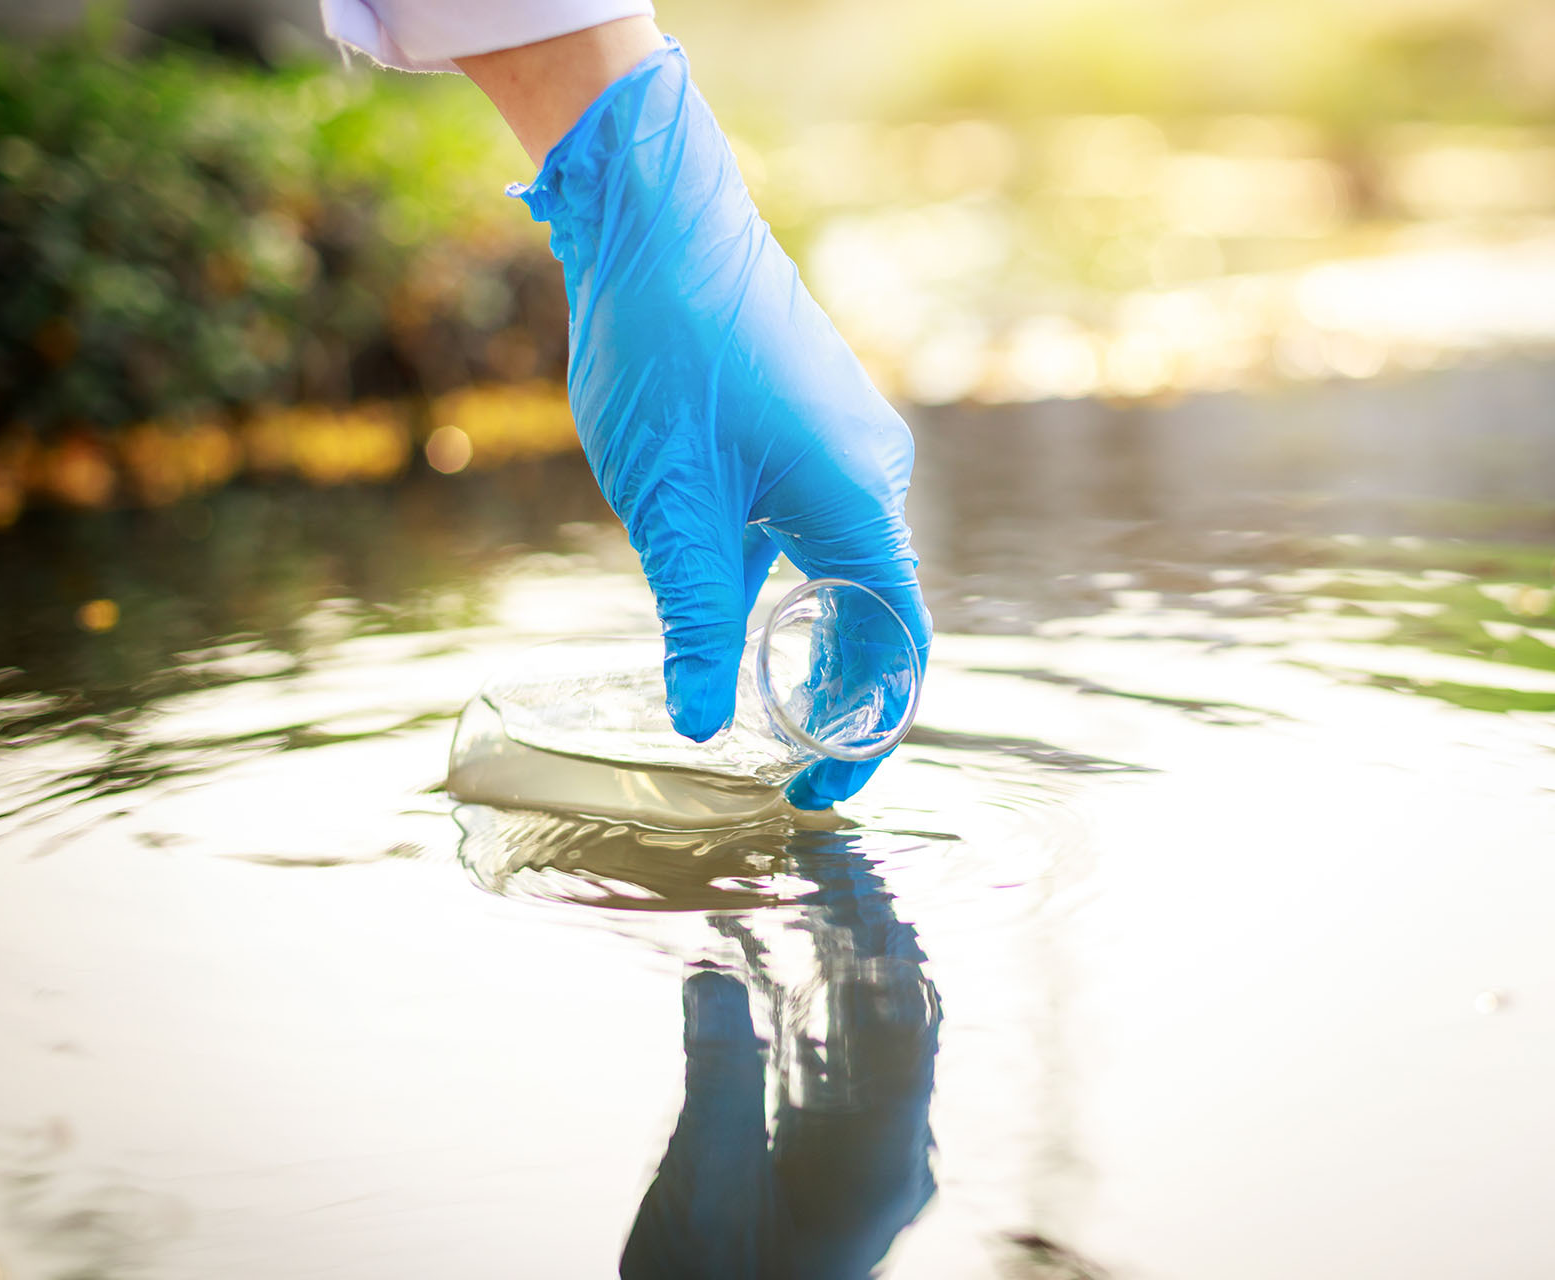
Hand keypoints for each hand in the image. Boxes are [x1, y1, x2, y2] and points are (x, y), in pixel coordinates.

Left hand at [509, 38, 930, 808]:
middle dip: (841, 700)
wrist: (658, 218)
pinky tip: (737, 609)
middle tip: (784, 766)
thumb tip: (701, 726)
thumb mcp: (672, 507)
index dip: (868, 732)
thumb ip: (696, 622)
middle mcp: (874, 477)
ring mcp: (848, 447)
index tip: (819, 792)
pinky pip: (820, 529)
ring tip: (761, 705)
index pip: (896, 647)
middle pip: (881, 616)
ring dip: (812, 643)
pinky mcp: (814, 427)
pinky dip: (791, 585)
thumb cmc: (665, 351)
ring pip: (848, 573)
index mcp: (857, 502)